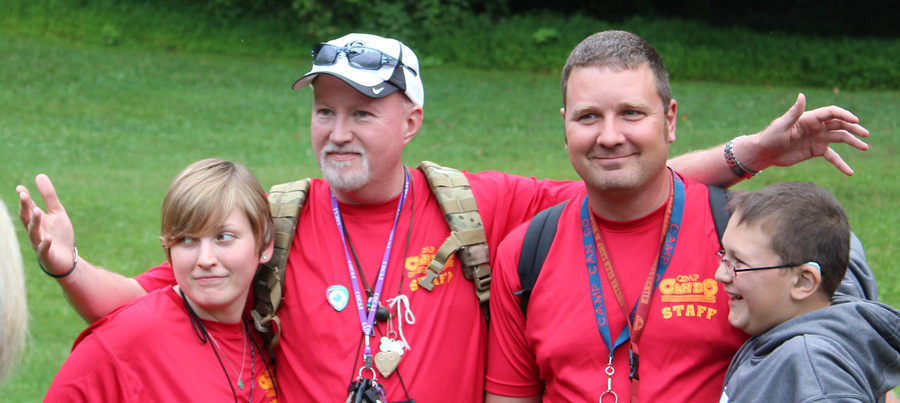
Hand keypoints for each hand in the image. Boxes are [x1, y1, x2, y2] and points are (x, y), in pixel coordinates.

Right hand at [16, 174, 76, 276]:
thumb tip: (39, 175)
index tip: (20, 188)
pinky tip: (49, 237)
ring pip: (33, 233)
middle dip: (25, 207)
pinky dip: (45, 244)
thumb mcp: (57, 213)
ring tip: (37, 211)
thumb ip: (49, 197)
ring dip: (34, 222)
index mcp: (37, 221)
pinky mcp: (47, 256)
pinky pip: (44, 250)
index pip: (27, 208)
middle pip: (26, 219)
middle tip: (24, 195)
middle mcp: (35, 231)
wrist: (67, 259)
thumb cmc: (59, 235)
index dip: (24, 199)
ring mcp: (39, 244)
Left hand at [740, 93, 869, 174]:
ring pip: (840, 139)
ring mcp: (818, 139)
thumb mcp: (782, 125)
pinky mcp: (816, 151)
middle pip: (840, 125)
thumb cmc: (771, 136)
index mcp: (810, 118)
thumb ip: (794, 112)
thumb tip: (802, 95)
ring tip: (865, 147)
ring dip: (853, 142)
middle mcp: (817, 127)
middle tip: (865, 135)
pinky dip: (841, 163)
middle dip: (853, 129)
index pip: (832, 113)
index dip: (844, 115)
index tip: (855, 121)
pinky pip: (833, 157)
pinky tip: (850, 172)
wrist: (765, 152)